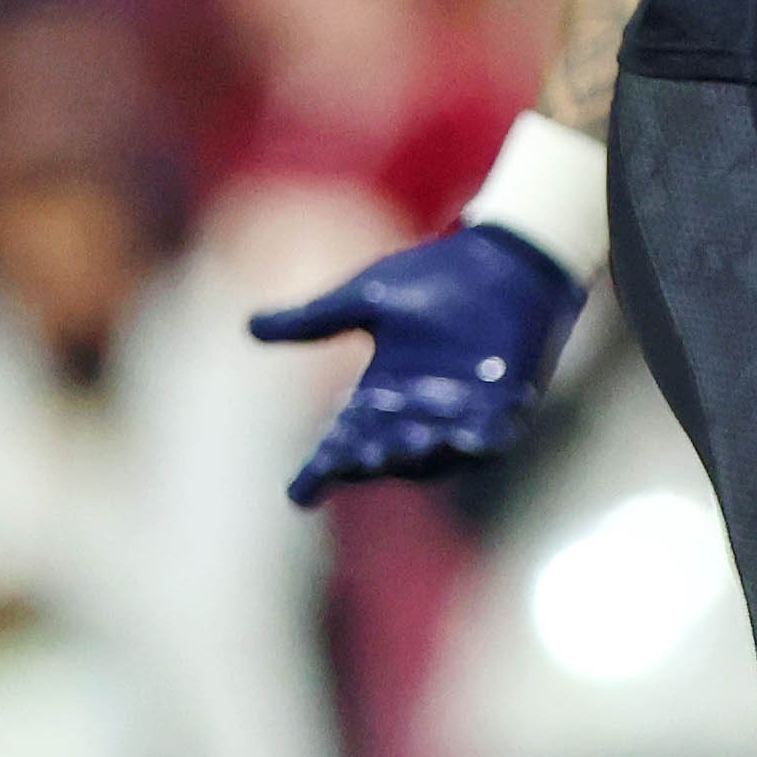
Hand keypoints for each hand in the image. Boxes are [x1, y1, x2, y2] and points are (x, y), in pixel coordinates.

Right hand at [250, 218, 584, 501]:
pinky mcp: (508, 410)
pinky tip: (465, 439)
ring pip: (435, 454)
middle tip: (351, 458)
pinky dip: (478, 442)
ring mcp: (464, 418)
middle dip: (368, 458)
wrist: (502, 260)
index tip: (297, 495)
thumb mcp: (364, 299)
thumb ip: (313, 321)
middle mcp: (418, 417)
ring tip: (400, 446)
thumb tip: (248, 328)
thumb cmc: (433, 278)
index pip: (343, 442)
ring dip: (418, 452)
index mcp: (380, 397)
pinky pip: (492, 439)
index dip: (322, 470)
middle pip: (385, 454)